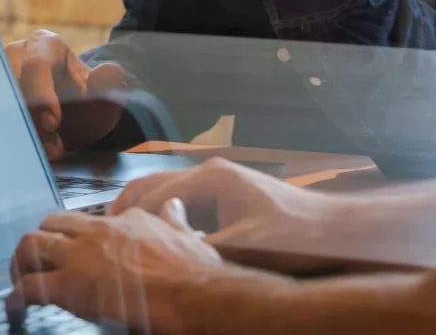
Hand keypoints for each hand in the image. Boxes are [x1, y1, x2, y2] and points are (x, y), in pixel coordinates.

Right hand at [3, 30, 127, 159]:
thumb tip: (110, 71)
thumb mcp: (103, 96)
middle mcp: (16, 55)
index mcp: (46, 45)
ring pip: (1, 104)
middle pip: (13, 85)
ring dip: (24, 131)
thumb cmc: (87, 102)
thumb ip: (107, 86)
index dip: (41, 93)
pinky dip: (15, 137)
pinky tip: (35, 153)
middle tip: (54, 145)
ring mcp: (0, 76)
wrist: (76, 120)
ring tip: (50, 151)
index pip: (36, 64)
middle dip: (32, 120)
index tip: (53, 122)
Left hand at [6, 200, 283, 334]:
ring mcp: (80, 257)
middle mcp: (97, 232)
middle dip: (40, 242)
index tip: (77, 250)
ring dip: (21, 264)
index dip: (78, 237)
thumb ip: (175, 221)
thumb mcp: (187, 237)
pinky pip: (29, 288)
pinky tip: (16, 308)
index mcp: (126, 221)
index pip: (89, 220)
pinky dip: (16, 298)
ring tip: (19, 280)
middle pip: (50, 225)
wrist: (191, 294)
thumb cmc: (194, 272)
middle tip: (37, 262)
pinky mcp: (68, 287)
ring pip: (31, 247)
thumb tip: (174, 206)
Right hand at [109, 159, 346, 274]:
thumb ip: (197, 251)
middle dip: (124, 211)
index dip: (121, 220)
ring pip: (167, 194)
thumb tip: (161, 261)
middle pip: (151, 186)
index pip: (149, 196)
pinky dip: (165, 218)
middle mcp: (211, 173)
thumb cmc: (295, 238)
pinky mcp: (230, 198)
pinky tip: (161, 242)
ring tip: (121, 241)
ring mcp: (221, 183)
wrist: (337, 233)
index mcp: (209, 179)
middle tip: (98, 238)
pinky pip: (185, 204)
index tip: (99, 240)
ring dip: (144, 214)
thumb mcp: (241, 250)